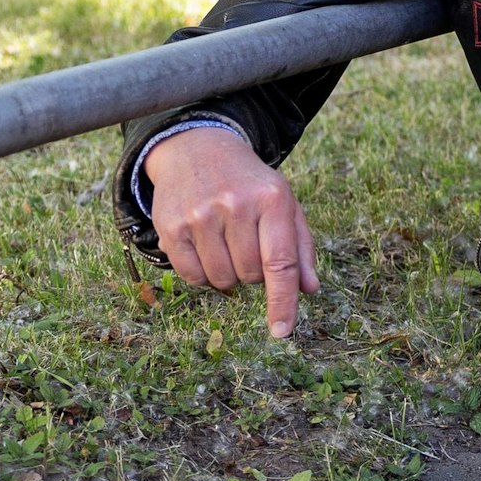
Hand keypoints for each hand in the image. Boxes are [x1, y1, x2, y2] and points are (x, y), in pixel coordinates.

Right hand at [144, 126, 318, 338]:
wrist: (198, 149)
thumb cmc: (251, 184)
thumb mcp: (284, 204)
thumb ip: (299, 247)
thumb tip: (309, 289)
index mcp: (273, 199)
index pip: (281, 263)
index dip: (283, 302)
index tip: (282, 332)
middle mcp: (236, 205)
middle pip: (250, 276)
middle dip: (253, 273)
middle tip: (248, 246)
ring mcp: (201, 215)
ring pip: (221, 281)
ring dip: (229, 276)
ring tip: (227, 244)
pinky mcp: (172, 226)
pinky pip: (192, 277)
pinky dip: (202, 274)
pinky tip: (205, 248)